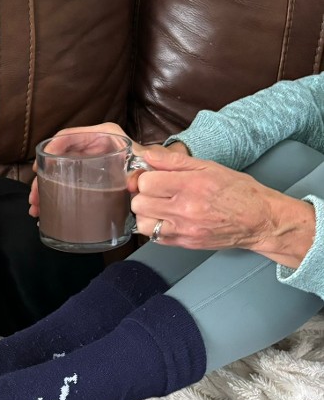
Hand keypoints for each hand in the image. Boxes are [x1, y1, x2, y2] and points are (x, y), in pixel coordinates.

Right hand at [28, 122, 179, 217]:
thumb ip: (140, 169)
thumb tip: (131, 180)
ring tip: (36, 208)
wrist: (161, 176)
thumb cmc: (153, 165)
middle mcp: (93, 144)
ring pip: (59, 171)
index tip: (39, 168)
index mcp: (104, 135)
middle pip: (59, 157)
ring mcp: (90, 159)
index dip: (50, 150)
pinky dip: (55, 193)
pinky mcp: (89, 174)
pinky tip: (47, 208)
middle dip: (43, 178)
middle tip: (34, 198)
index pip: (69, 136)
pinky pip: (66, 180)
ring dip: (45, 189)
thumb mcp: (146, 163)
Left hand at [131, 147, 315, 267]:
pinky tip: (166, 219)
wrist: (260, 220)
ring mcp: (184, 230)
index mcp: (191, 185)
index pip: (146, 182)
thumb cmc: (238, 191)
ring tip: (159, 207)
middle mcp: (185, 209)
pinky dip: (155, 228)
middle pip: (139, 203)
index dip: (145, 178)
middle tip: (155, 192)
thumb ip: (174, 161)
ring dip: (146, 214)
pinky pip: (154, 238)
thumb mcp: (208, 167)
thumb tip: (147, 155)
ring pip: (142, 223)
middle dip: (143, 195)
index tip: (153, 178)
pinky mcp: (185, 244)